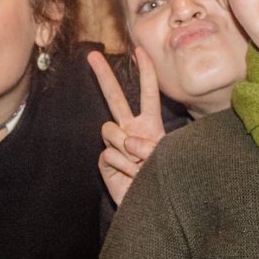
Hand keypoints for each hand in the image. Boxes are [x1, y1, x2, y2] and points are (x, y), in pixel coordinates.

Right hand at [88, 47, 165, 204]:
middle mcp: (130, 130)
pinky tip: (131, 176)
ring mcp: (116, 145)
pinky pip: (109, 153)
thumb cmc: (166, 181)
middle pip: (115, 98)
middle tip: (92, 54)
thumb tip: (126, 142)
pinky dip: (122, 164)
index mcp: (150, 124)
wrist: (154, 208)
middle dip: (103, 76)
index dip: (145, 72)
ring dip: (127, 148)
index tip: (139, 50)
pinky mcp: (105, 161)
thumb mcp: (166, 158)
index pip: (147, 93)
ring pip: (111, 130)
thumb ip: (148, 145)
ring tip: (140, 166)